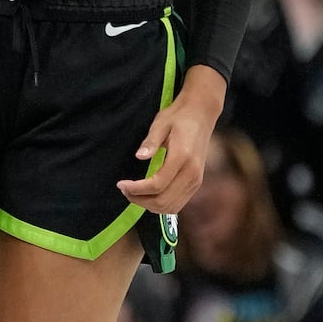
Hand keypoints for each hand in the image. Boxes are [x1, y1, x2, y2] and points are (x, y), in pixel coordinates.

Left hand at [117, 66, 224, 214]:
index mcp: (182, 157)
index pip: (157, 185)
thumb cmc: (178, 117)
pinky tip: (148, 194)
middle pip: (163, 201)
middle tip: (124, 190)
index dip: (136, 189)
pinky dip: (161, 204)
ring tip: (133, 193)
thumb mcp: (160, 124)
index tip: (121, 184)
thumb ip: (150, 142)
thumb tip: (139, 157)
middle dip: (140, 200)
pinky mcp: (196, 183)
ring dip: (150, 205)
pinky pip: (178, 203)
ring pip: (171, 207)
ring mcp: (196, 180)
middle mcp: (192, 173)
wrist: (201, 114)